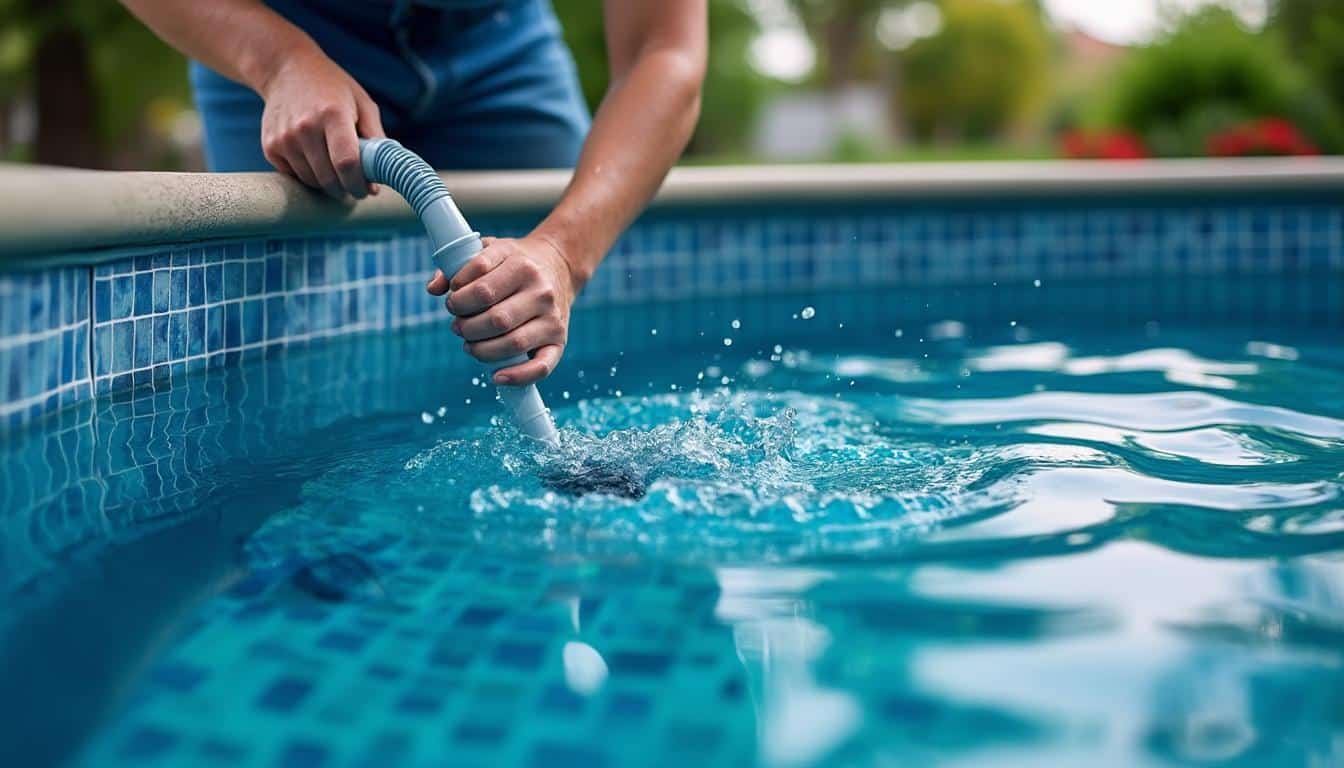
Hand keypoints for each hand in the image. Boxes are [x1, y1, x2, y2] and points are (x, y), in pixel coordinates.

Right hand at [258, 47, 384, 199]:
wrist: (285, 69)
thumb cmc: (332, 88)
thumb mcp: (362, 103)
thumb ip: (376, 138)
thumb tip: (381, 176)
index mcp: (333, 115)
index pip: (347, 163)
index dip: (359, 184)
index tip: (366, 191)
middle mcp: (305, 128)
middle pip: (329, 179)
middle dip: (345, 189)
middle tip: (354, 186)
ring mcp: (284, 138)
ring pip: (311, 181)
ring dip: (327, 184)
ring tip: (336, 171)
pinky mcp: (270, 146)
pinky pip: (293, 175)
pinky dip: (308, 175)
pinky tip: (315, 160)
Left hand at [426, 236, 582, 385]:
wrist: (560, 266)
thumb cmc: (517, 262)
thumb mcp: (490, 250)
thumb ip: (458, 266)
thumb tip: (434, 289)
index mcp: (522, 266)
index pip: (481, 289)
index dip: (457, 298)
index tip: (453, 299)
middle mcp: (541, 292)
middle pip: (495, 319)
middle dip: (466, 327)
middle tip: (457, 325)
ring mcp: (552, 318)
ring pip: (513, 343)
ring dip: (482, 350)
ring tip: (469, 344)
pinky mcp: (559, 341)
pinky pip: (541, 367)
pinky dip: (518, 376)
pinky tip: (496, 377)